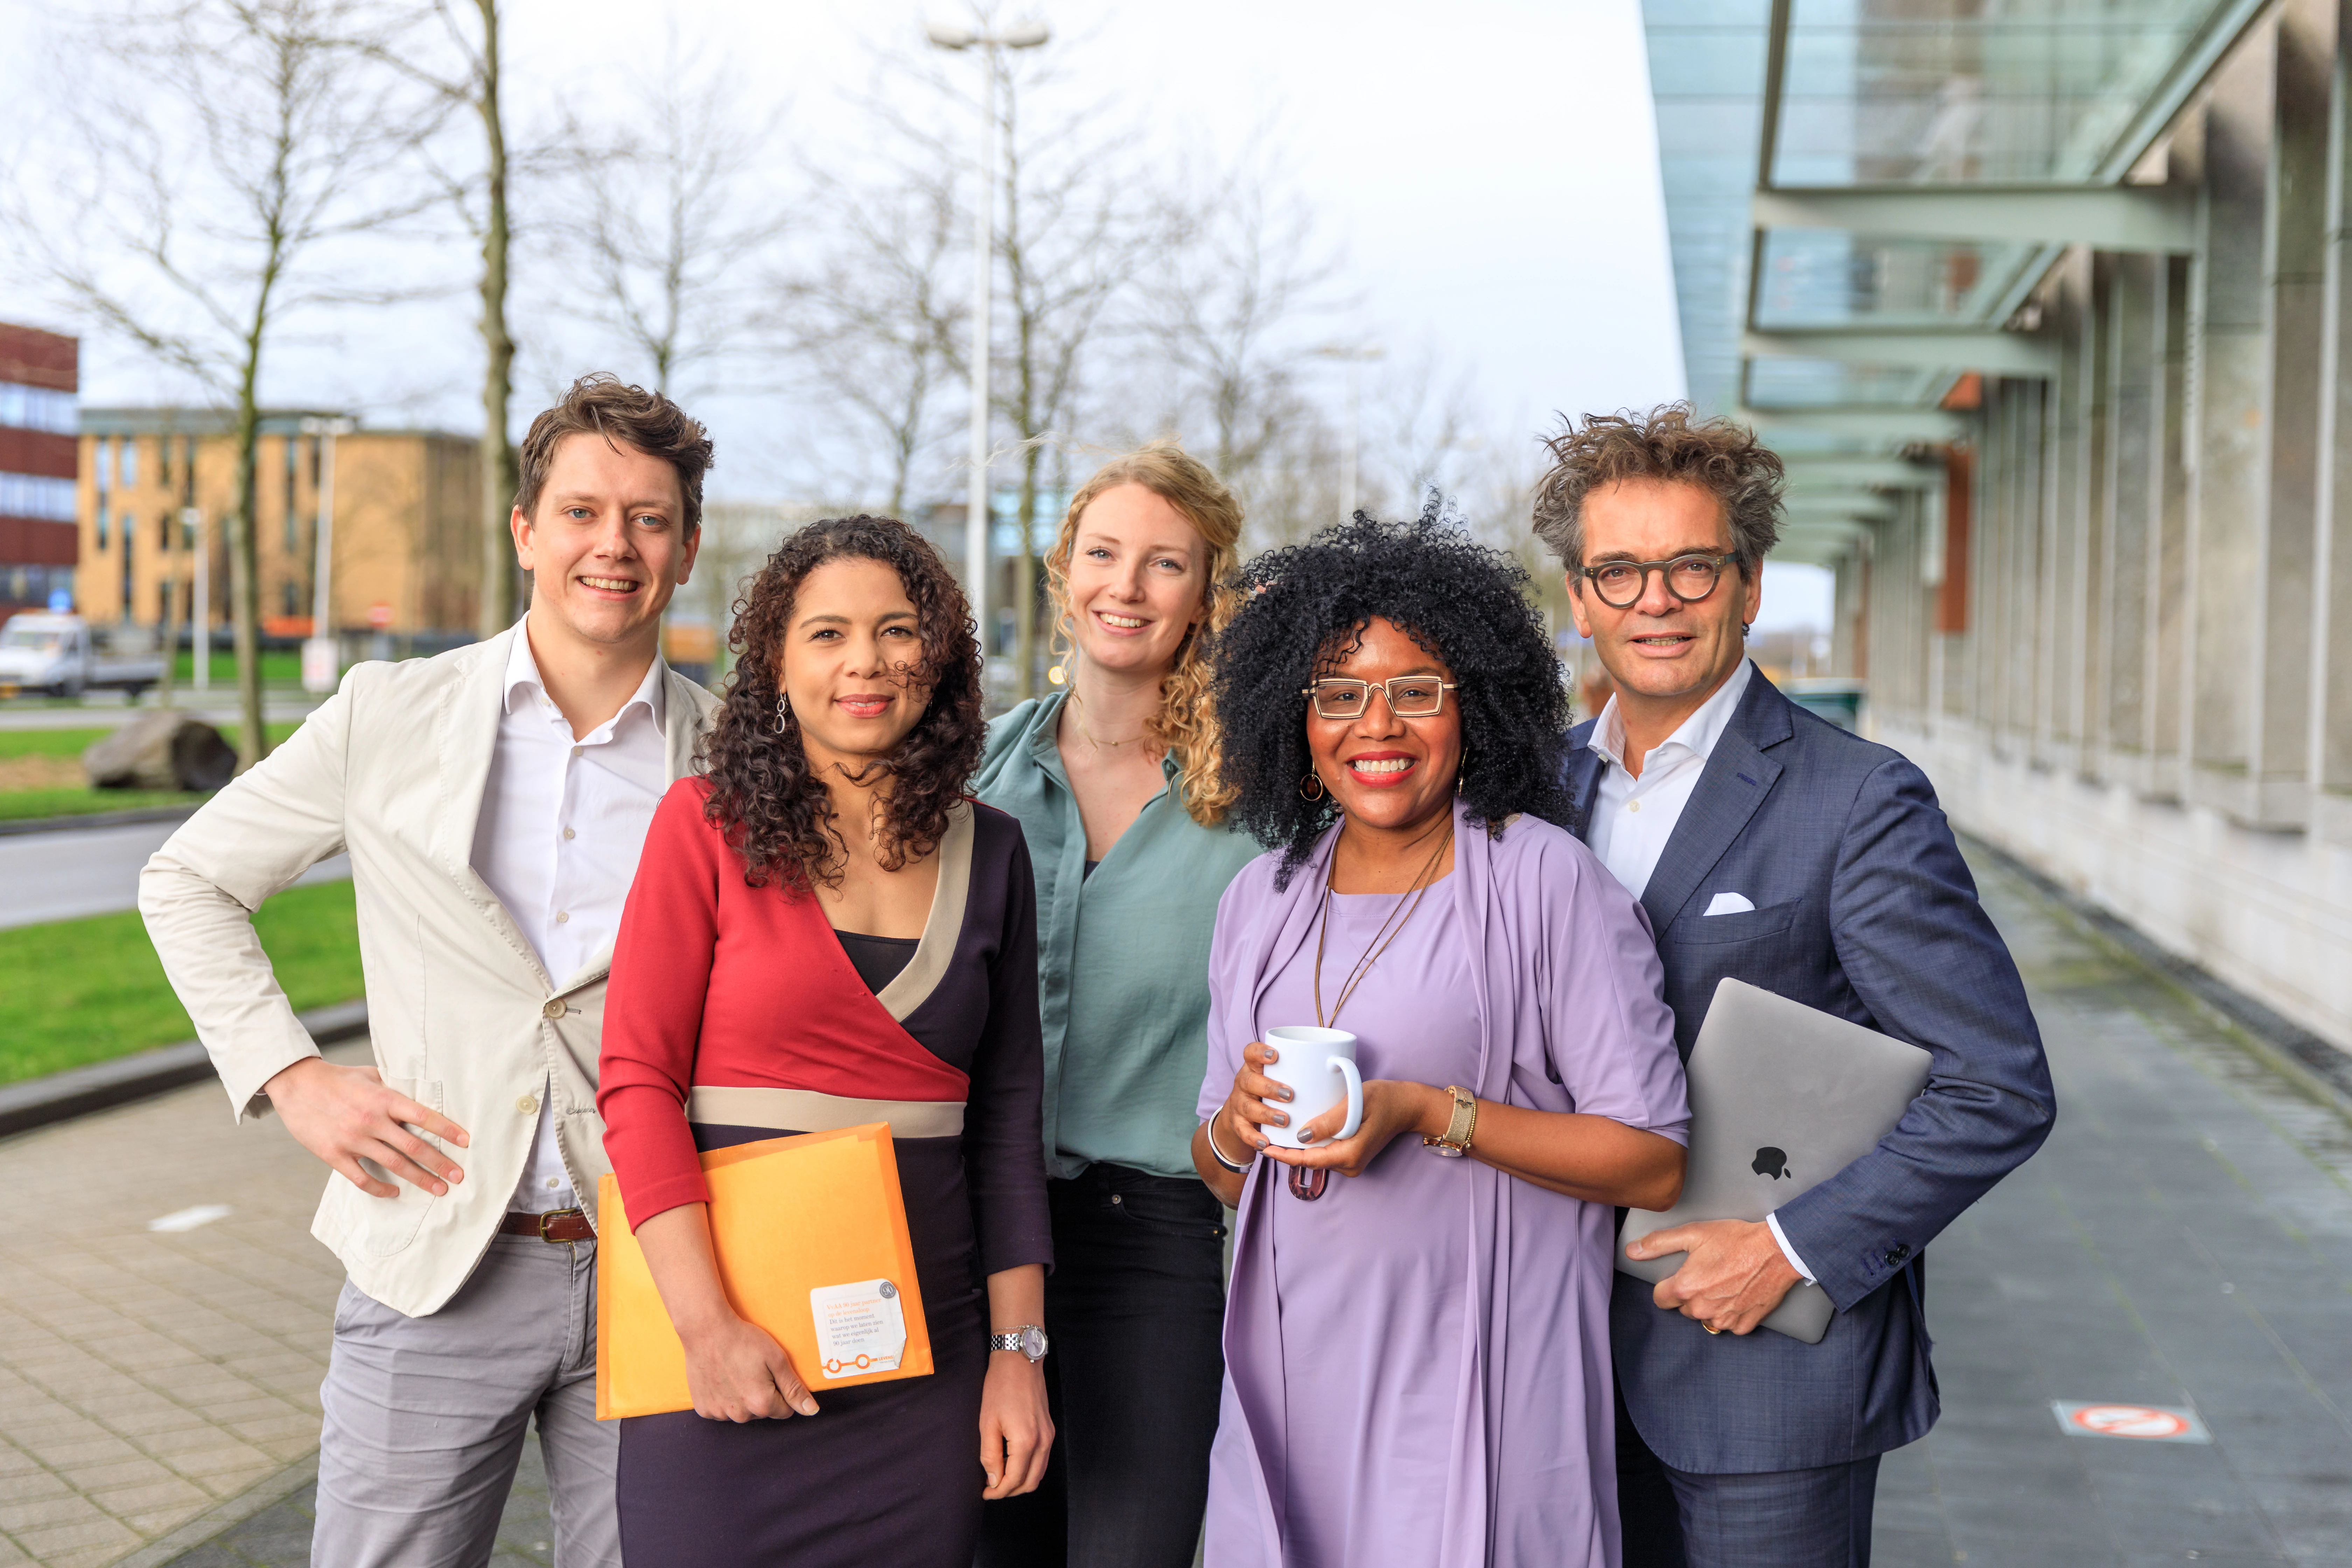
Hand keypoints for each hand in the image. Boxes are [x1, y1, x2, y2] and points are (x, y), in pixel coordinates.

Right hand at [263, 1057, 468, 1198]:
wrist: (296, 1084)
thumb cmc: (337, 1079)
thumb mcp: (370, 1076)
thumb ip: (394, 1088)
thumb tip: (420, 1096)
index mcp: (383, 1098)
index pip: (423, 1116)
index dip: (447, 1129)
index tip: (466, 1141)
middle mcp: (371, 1120)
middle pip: (413, 1146)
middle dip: (439, 1163)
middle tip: (458, 1176)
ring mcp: (352, 1139)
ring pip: (393, 1164)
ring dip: (418, 1178)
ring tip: (438, 1189)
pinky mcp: (334, 1154)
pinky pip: (361, 1178)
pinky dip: (380, 1188)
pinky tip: (394, 1191)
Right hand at [679, 1312, 817, 1421]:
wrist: (706, 1330)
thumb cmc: (743, 1340)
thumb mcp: (777, 1359)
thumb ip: (795, 1389)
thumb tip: (811, 1411)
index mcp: (761, 1404)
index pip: (785, 1411)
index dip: (783, 1392)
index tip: (772, 1374)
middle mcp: (740, 1415)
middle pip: (762, 1412)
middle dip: (762, 1395)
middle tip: (752, 1369)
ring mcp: (719, 1413)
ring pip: (741, 1412)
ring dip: (742, 1398)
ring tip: (735, 1372)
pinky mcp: (703, 1408)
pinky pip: (721, 1410)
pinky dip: (723, 1398)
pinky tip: (721, 1378)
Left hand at [978, 1351, 1051, 1497]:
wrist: (1020, 1361)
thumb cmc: (1000, 1387)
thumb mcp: (987, 1423)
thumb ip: (990, 1455)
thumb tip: (994, 1480)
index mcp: (1026, 1442)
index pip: (1014, 1479)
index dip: (998, 1492)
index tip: (985, 1493)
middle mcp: (1043, 1442)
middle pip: (1031, 1482)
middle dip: (1011, 1491)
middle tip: (992, 1490)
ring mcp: (1049, 1436)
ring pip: (1039, 1473)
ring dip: (1021, 1482)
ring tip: (1001, 1479)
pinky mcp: (1049, 1430)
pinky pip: (1043, 1460)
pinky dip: (1030, 1469)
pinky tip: (1013, 1464)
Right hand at [1216, 1039, 1292, 1159]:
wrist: (1245, 1114)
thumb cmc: (1274, 1090)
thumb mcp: (1282, 1077)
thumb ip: (1302, 1072)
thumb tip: (1338, 1065)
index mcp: (1254, 1067)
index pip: (1250, 1053)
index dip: (1259, 1052)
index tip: (1275, 1055)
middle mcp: (1244, 1083)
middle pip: (1249, 1081)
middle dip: (1268, 1087)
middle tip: (1289, 1095)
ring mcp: (1239, 1103)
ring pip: (1247, 1106)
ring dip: (1266, 1113)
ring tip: (1284, 1120)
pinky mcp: (1238, 1123)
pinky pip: (1243, 1131)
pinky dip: (1253, 1137)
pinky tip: (1266, 1142)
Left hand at [1261, 1079, 1445, 1179]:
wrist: (1407, 1105)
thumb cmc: (1384, 1098)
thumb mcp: (1356, 1103)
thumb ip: (1329, 1121)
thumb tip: (1301, 1137)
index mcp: (1349, 1154)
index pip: (1308, 1160)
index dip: (1284, 1154)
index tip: (1264, 1146)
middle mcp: (1350, 1164)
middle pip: (1310, 1161)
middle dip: (1287, 1152)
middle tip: (1263, 1137)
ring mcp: (1352, 1162)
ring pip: (1317, 1157)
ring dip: (1298, 1148)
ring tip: (1276, 1134)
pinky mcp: (1353, 1156)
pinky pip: (1326, 1153)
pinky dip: (1312, 1145)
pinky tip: (1299, 1133)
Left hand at [1626, 1218, 1801, 1335]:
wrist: (1776, 1251)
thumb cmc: (1736, 1240)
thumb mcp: (1693, 1233)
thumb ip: (1659, 1243)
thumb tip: (1632, 1250)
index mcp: (1686, 1288)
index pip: (1661, 1298)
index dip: (1668, 1285)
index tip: (1680, 1276)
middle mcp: (1702, 1309)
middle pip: (1684, 1307)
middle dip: (1691, 1293)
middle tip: (1708, 1273)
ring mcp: (1725, 1319)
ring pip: (1706, 1317)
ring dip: (1711, 1304)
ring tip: (1725, 1282)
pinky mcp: (1744, 1325)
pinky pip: (1730, 1324)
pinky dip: (1732, 1312)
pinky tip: (1739, 1293)